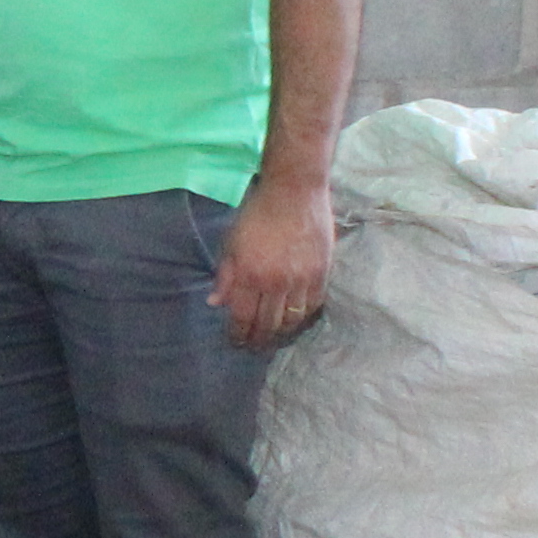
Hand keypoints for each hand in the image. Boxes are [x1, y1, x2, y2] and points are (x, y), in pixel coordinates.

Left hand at [215, 175, 335, 348]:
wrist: (294, 190)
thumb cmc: (257, 213)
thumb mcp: (231, 242)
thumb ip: (225, 275)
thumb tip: (216, 303)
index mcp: (249, 274)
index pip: (242, 317)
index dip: (238, 335)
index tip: (235, 343)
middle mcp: (275, 282)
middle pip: (267, 324)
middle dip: (258, 340)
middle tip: (254, 346)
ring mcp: (301, 279)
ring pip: (291, 319)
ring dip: (281, 333)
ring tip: (274, 337)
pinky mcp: (321, 273)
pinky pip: (312, 305)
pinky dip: (302, 316)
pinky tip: (295, 319)